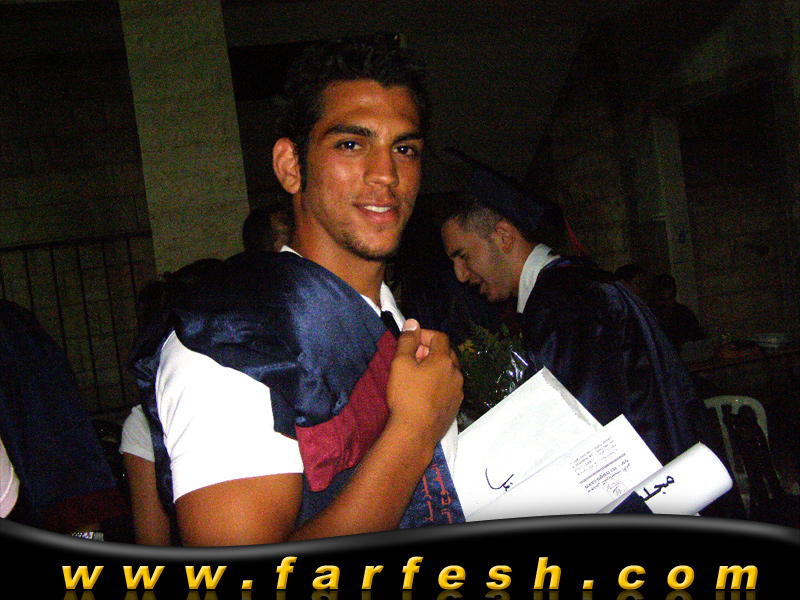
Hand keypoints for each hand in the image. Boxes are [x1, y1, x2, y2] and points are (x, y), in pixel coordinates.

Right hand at [385, 320, 462, 448]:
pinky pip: (448, 387)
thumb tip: (412, 323)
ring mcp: (458, 391)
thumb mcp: (400, 364)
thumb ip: (407, 341)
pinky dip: (438, 384)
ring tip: (416, 377)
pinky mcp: (455, 406)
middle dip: (430, 352)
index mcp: (444, 360)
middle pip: (446, 353)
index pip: (439, 337)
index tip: (410, 342)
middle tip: (412, 359)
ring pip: (448, 371)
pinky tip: (423, 394)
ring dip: (435, 369)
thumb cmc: (406, 396)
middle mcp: (456, 373)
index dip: (424, 335)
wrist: (415, 433)